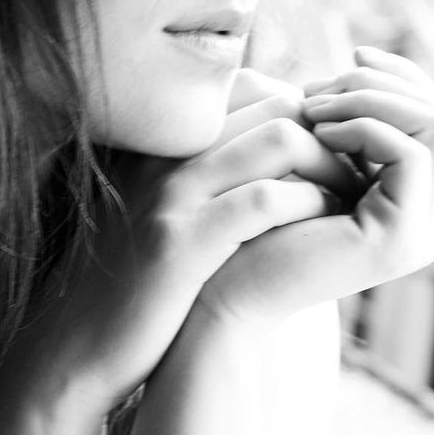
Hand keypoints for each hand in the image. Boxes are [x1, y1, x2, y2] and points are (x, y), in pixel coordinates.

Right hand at [11, 71, 361, 413]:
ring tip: (354, 192)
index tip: (332, 145)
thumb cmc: (128, 283)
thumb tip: (273, 154)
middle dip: (329, 129)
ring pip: (279, 138)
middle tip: (359, 165)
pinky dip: (309, 204)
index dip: (303, 109)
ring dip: (332, 162)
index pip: (250, 88)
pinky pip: (264, 200)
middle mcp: (163, 154)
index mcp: (160, 142)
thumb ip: (203, 176)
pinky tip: (328, 222)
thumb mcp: (159, 211)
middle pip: (273, 102)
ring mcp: (169, 195)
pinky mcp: (181, 243)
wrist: (74, 346)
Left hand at [194, 46, 433, 328]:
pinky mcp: (402, 239)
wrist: (220, 286)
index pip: (433, 115)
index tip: (353, 55)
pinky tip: (317, 133)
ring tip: (312, 107)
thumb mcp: (301, 154)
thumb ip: (339, 121)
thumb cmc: (246, 220)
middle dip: (382, 83)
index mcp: (404, 197)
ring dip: (371, 100)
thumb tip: (359, 63)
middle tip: (319, 87)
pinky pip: (409, 154)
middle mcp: (422, 216)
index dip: (400, 76)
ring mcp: (419, 232)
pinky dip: (365, 128)